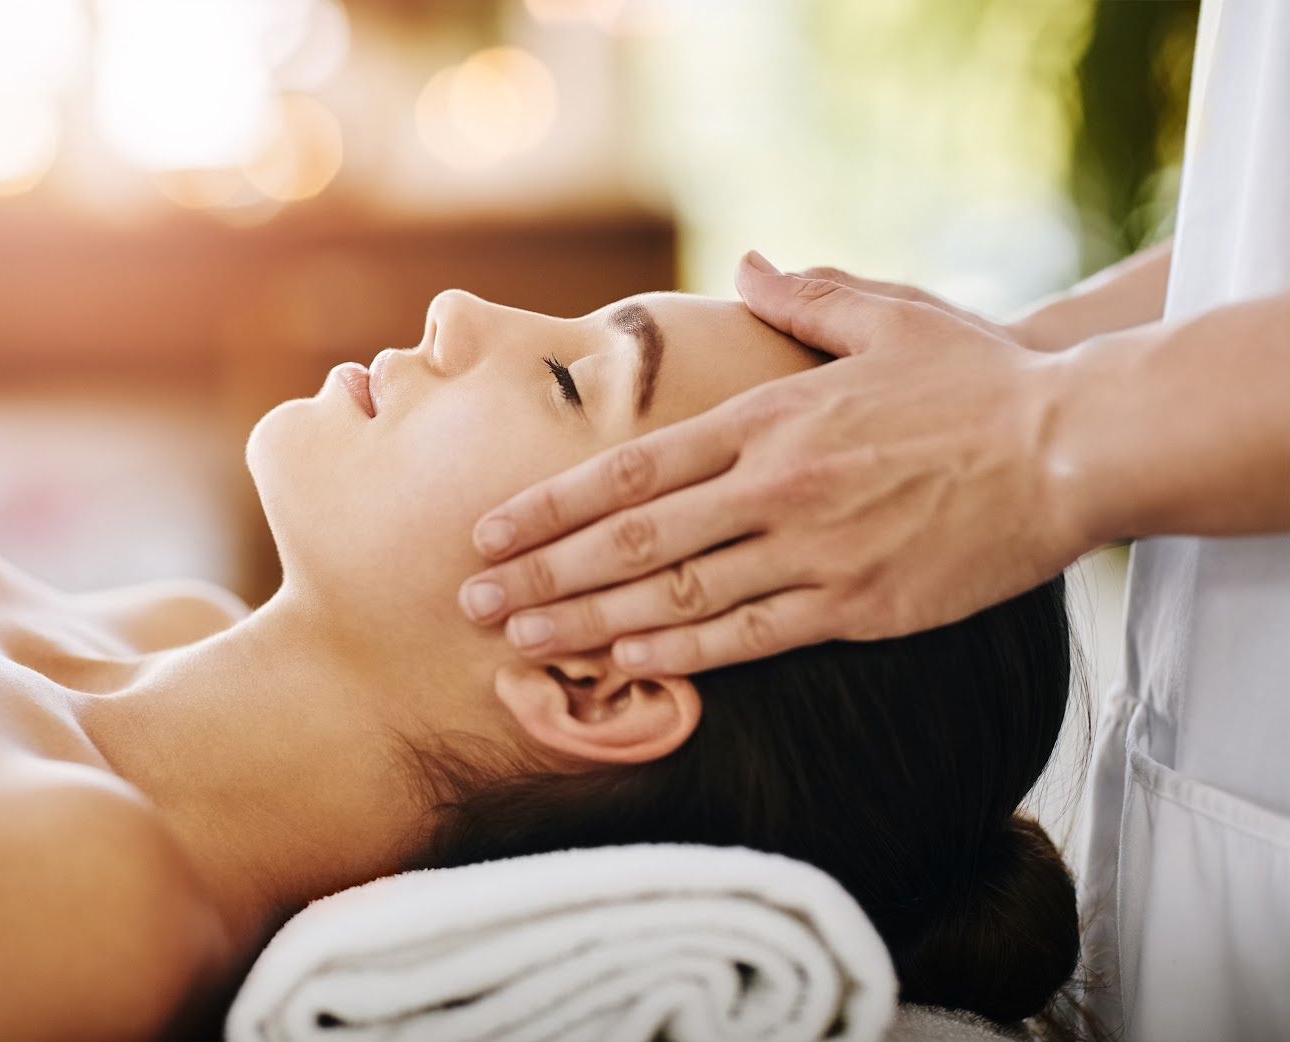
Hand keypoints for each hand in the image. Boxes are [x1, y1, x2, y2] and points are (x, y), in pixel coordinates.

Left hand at [457, 252, 1091, 674]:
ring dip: (590, 622)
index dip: (551, 504)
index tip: (490, 530)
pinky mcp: (859, 607)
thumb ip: (802, 295)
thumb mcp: (885, 315)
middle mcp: (775, 488)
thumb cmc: (975, 381)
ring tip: (522, 641)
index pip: (632, 469)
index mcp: (768, 420)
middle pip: (633, 540)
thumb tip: (745, 266)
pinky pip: (752, 639)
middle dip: (544, 572)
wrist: (1072, 446)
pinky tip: (624, 664)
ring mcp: (814, 553)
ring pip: (677, 598)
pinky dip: (682, 655)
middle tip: (473, 602)